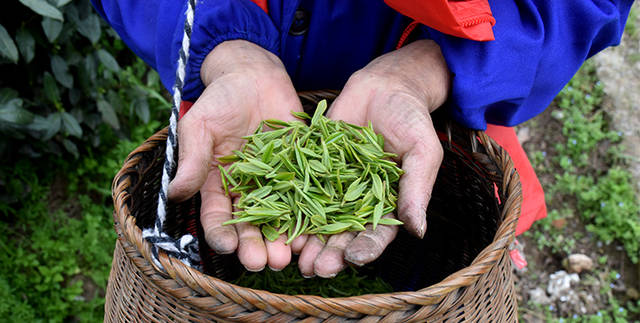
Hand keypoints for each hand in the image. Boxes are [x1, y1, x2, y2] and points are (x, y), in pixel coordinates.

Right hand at [168, 40, 304, 271]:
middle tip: (263, 263)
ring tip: (289, 256)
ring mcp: (276, 182)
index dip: (221, 234)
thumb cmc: (220, 100)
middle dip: (256, 245)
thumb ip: (192, 160)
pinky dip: (311, 213)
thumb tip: (174, 194)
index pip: (218, 217)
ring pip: (280, 217)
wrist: (254, 76)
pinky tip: (315, 230)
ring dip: (283, 238)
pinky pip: (307, 194)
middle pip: (251, 225)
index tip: (227, 247)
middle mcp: (247, 190)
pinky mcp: (301, 170)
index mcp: (218, 185)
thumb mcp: (200, 126)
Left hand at [296, 40, 449, 276]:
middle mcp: (356, 200)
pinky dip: (287, 203)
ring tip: (293, 255)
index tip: (353, 259)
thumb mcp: (421, 152)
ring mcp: (332, 184)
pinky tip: (276, 219)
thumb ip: (415, 190)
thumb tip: (417, 232)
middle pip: (342, 233)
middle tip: (316, 269)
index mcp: (386, 203)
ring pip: (317, 217)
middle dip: (330, 253)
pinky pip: (297, 186)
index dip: (365, 248)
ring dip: (306, 237)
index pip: (376, 234)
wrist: (385, 85)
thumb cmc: (411, 119)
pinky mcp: (311, 166)